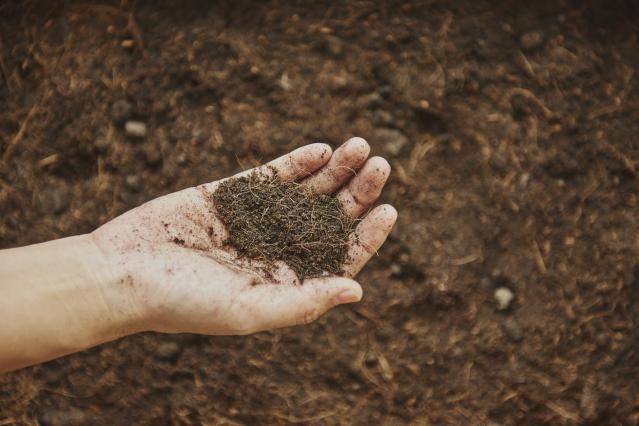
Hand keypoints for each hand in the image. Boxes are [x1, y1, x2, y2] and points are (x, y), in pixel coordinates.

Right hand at [92, 137, 396, 334]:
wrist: (122, 273)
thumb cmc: (184, 301)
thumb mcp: (249, 309)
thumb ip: (303, 301)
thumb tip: (358, 290)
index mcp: (286, 281)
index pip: (339, 258)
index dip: (367, 236)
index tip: (388, 210)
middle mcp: (277, 250)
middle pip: (329, 219)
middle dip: (356, 192)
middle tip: (381, 166)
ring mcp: (256, 220)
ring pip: (306, 192)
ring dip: (335, 170)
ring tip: (361, 147)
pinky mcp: (232, 195)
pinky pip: (272, 176)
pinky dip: (297, 163)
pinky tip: (321, 150)